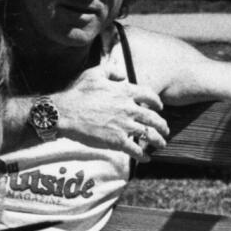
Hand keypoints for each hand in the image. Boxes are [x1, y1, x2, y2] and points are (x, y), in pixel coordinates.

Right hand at [51, 67, 169, 159]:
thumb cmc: (77, 93)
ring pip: (149, 135)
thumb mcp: (93, 74)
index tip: (160, 107)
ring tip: (161, 144)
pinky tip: (147, 159)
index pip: (150, 96)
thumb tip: (121, 74)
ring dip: (158, 141)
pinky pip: (136, 150)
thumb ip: (110, 71)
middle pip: (154, 118)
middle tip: (165, 130)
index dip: (157, 103)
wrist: (64, 113)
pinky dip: (143, 155)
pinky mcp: (117, 141)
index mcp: (124, 92)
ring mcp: (124, 125)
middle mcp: (128, 108)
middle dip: (163, 125)